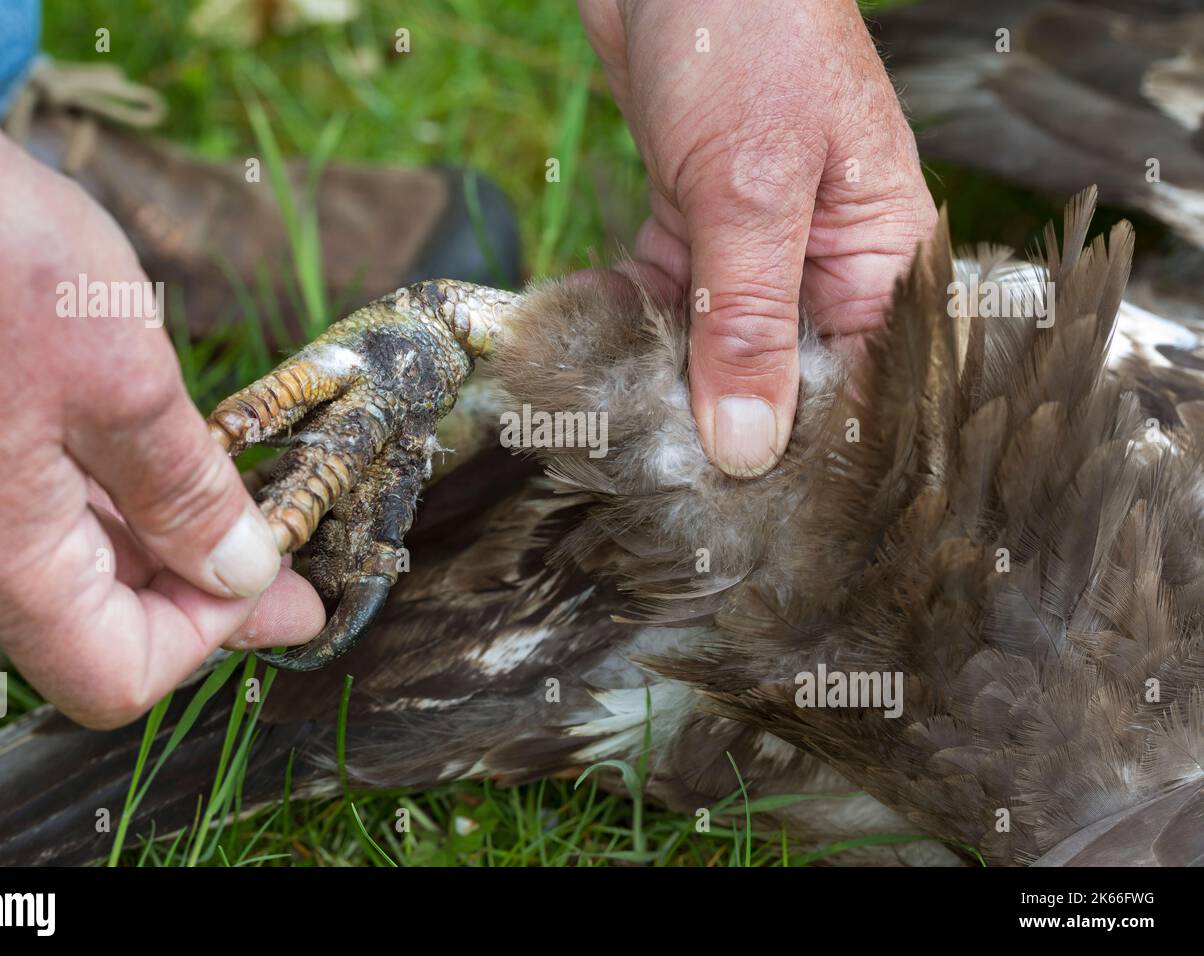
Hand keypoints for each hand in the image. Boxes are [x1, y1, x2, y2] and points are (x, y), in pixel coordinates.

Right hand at [0, 11, 322, 727]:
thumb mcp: (124, 383)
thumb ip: (182, 492)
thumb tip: (238, 571)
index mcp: (2, 555)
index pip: (115, 675)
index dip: (210, 640)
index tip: (279, 585)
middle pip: (96, 619)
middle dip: (201, 590)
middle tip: (288, 557)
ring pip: (69, 556)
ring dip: (162, 536)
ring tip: (244, 501)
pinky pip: (34, 499)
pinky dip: (112, 490)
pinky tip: (162, 447)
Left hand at [579, 0, 936, 475]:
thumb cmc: (747, 29)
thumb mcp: (751, 186)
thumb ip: (748, 318)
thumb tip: (751, 446)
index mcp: (881, 254)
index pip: (861, 387)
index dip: (806, 456)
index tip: (746, 513)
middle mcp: (824, 263)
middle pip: (783, 380)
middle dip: (723, 427)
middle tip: (663, 483)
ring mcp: (756, 248)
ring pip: (715, 349)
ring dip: (664, 382)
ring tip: (616, 431)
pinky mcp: (694, 228)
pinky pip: (666, 305)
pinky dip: (629, 327)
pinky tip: (591, 353)